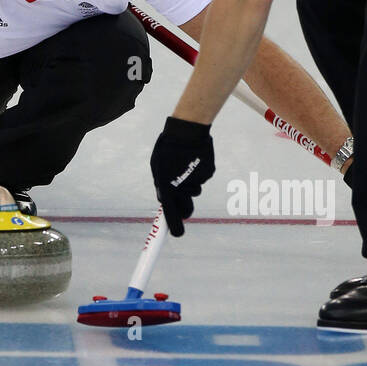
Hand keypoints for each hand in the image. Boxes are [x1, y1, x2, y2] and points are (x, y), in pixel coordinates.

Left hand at [150, 117, 215, 235]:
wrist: (187, 130)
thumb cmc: (168, 149)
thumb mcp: (158, 167)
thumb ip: (161, 185)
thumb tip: (164, 200)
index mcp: (168, 185)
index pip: (171, 212)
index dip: (174, 225)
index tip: (177, 234)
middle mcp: (183, 186)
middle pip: (187, 208)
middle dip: (185, 210)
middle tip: (184, 205)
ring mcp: (198, 180)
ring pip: (194, 190)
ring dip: (190, 184)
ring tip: (184, 166)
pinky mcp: (208, 173)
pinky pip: (202, 178)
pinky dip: (198, 172)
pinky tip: (194, 160)